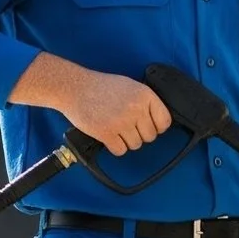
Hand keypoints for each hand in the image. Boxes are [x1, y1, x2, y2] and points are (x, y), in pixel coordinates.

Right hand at [9, 53, 170, 155]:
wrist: (73, 87)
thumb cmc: (100, 87)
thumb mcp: (129, 86)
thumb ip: (145, 102)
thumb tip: (158, 121)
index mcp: (145, 95)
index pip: (164, 122)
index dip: (157, 127)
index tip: (147, 126)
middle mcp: (136, 108)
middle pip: (150, 136)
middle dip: (139, 134)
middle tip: (126, 126)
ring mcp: (122, 121)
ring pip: (136, 145)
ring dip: (126, 141)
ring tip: (115, 128)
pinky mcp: (107, 133)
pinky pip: (120, 151)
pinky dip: (114, 147)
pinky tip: (108, 135)